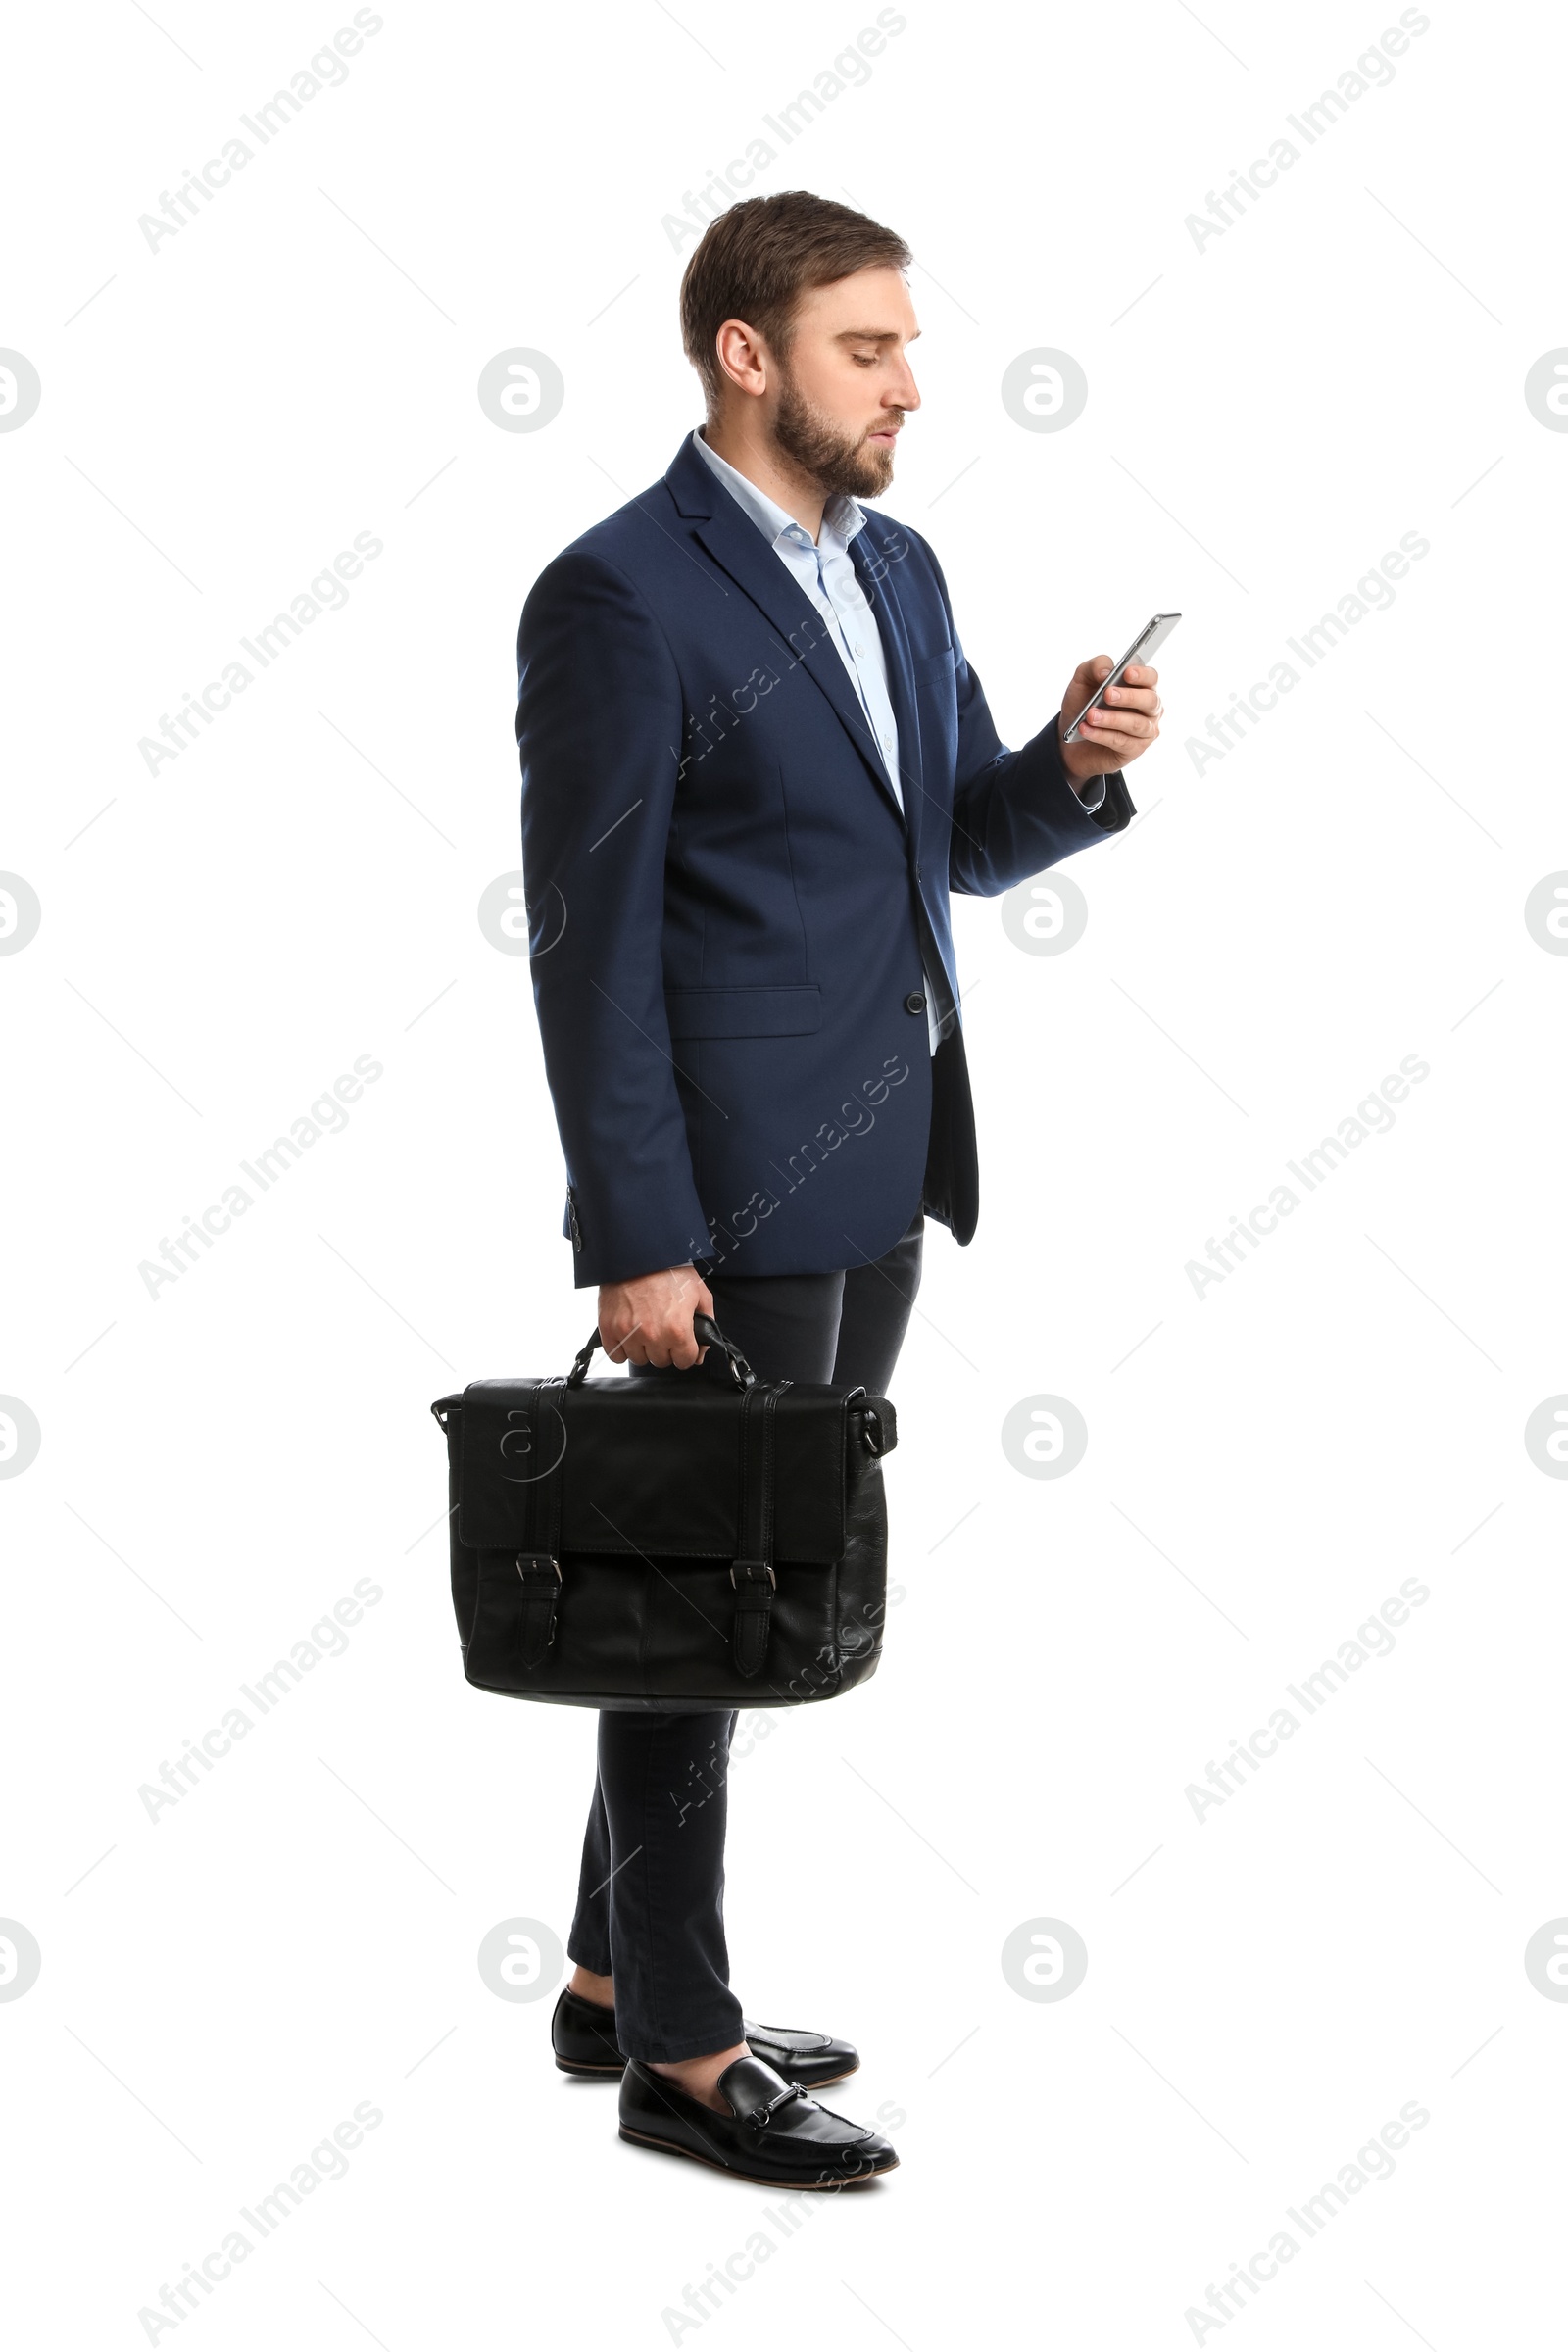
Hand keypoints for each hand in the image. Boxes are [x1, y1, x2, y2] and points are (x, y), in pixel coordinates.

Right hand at [598, 1262, 714, 1369]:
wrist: (639, 1253)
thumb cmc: (669, 1271)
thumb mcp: (699, 1293)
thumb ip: (707, 1323)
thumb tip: (700, 1353)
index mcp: (677, 1329)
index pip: (685, 1361)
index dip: (686, 1351)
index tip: (682, 1342)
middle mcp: (653, 1335)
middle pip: (661, 1361)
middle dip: (665, 1349)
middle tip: (663, 1329)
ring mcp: (628, 1333)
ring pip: (638, 1359)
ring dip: (643, 1348)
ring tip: (645, 1328)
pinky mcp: (609, 1328)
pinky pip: (615, 1355)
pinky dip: (622, 1348)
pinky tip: (629, 1334)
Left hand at [1057, 657, 1162, 788]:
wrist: (1072, 736)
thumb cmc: (1084, 703)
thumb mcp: (1083, 680)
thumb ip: (1095, 667)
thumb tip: (1107, 671)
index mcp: (1141, 686)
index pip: (1151, 677)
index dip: (1142, 675)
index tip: (1127, 673)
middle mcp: (1149, 708)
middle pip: (1150, 700)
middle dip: (1129, 697)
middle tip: (1108, 694)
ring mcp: (1145, 730)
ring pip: (1136, 724)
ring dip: (1112, 719)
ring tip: (1090, 715)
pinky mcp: (1134, 749)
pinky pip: (1122, 741)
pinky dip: (1102, 735)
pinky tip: (1086, 729)